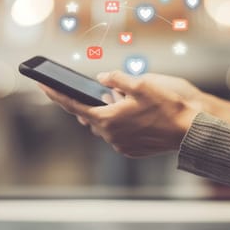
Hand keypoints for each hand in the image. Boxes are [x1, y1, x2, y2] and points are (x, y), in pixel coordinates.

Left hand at [39, 71, 199, 157]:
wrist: (187, 131)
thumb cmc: (166, 107)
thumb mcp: (140, 84)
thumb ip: (116, 79)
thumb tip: (101, 78)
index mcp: (107, 118)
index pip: (73, 105)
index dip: (56, 95)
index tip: (42, 86)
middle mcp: (109, 135)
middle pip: (91, 115)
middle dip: (93, 102)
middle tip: (103, 91)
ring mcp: (119, 145)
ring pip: (105, 126)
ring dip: (109, 114)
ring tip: (124, 102)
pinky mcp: (130, 150)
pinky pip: (117, 135)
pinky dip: (120, 124)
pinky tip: (134, 116)